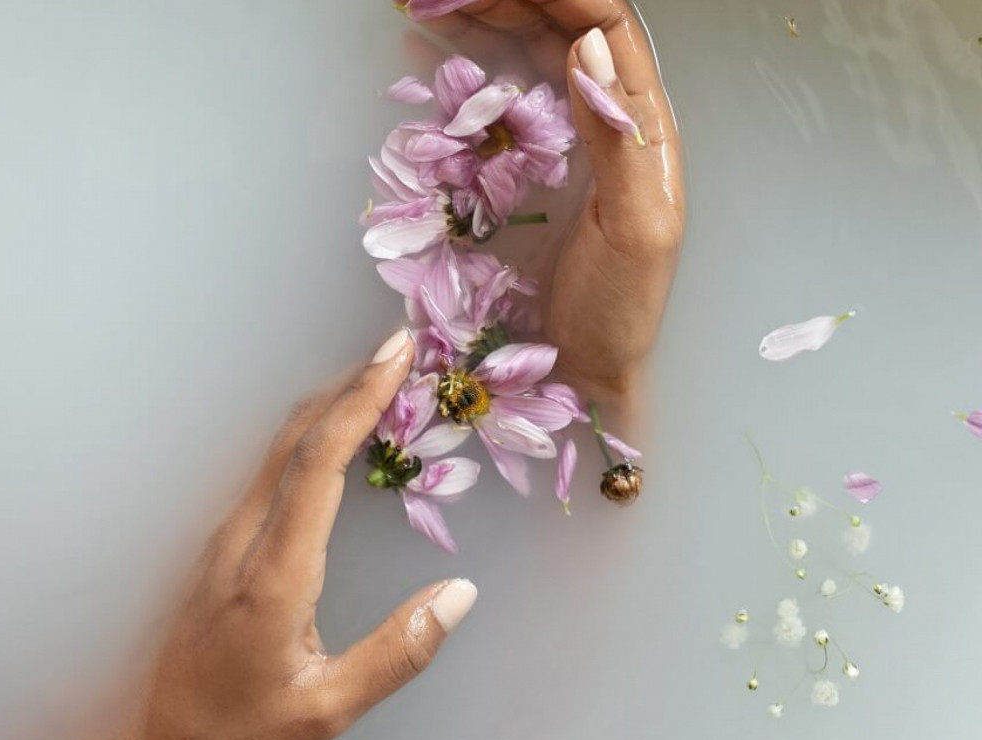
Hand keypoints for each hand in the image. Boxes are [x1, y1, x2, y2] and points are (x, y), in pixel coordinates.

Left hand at [123, 330, 476, 739]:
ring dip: (332, 404)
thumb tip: (460, 594)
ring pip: (280, 447)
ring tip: (383, 378)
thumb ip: (398, 652)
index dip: (360, 400)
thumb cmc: (239, 728)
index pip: (319, 463)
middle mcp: (242, 539)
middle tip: (401, 347)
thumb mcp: (326, 706)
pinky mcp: (223, 542)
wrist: (157, 738)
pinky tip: (341, 432)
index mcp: (273, 573)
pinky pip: (272, 468)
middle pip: (296, 437)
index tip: (396, 356)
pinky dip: (314, 434)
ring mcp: (225, 535)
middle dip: (350, 383)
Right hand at [416, 0, 685, 402]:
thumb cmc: (622, 310)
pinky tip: (427, 53)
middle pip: (557, 31)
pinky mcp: (519, 172)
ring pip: (521, 58)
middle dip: (505, 0)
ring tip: (428, 6)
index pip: (605, 29)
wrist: (585, 373)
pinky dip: (458, 71)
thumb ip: (618, 140)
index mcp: (642, 125)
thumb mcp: (636, 228)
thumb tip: (587, 49)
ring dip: (478, 23)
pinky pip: (490, 104)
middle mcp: (602, 121)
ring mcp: (557, 145)